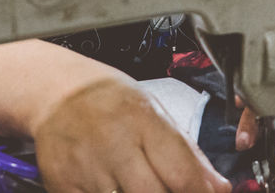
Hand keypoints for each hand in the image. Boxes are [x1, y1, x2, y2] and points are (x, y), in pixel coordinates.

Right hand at [31, 74, 229, 192]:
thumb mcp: (154, 112)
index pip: (181, 172)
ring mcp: (87, 167)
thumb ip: (188, 153)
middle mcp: (115, 143)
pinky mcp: (63, 185)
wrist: (56, 91)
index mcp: (144, 120)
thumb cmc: (110, 101)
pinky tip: (114, 186)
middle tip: (174, 191)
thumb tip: (219, 188)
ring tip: (140, 183)